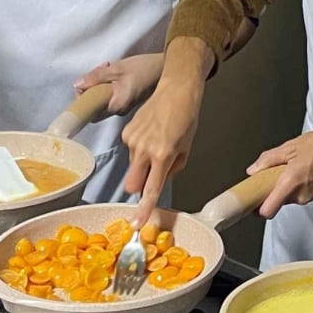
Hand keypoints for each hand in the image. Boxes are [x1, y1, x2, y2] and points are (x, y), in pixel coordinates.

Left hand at [74, 53, 165, 115]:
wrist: (165, 67)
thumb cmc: (143, 68)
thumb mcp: (116, 69)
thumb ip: (96, 77)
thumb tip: (78, 85)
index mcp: (117, 106)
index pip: (91, 111)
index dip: (83, 97)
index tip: (86, 82)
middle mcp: (120, 110)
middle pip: (96, 104)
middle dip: (92, 86)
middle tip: (100, 69)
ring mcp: (124, 105)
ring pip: (102, 97)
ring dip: (100, 81)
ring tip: (108, 66)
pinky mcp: (127, 99)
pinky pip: (111, 94)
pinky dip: (108, 82)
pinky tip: (114, 70)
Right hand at [121, 39, 213, 225]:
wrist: (176, 90)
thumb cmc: (186, 118)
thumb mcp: (187, 148)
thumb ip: (173, 168)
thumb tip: (161, 178)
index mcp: (162, 155)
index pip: (150, 189)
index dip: (143, 208)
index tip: (136, 223)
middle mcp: (144, 149)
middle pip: (132, 184)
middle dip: (139, 186)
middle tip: (152, 176)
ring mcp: (132, 140)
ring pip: (133, 166)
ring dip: (143, 164)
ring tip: (159, 143)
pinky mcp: (126, 132)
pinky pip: (131, 151)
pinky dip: (140, 150)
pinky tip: (151, 135)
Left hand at [247, 126, 312, 217]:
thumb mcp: (291, 146)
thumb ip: (269, 159)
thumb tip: (254, 170)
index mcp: (290, 184)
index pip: (267, 211)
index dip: (256, 207)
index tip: (249, 198)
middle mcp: (300, 195)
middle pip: (275, 201)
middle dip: (270, 189)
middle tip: (269, 172)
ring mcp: (309, 196)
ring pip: (287, 196)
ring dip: (283, 185)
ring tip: (289, 164)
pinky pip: (298, 192)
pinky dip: (294, 183)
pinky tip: (300, 167)